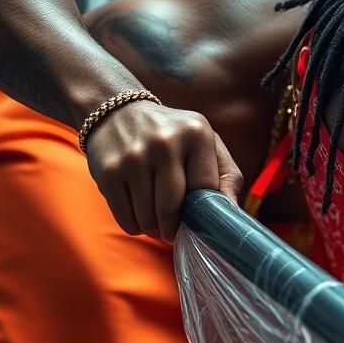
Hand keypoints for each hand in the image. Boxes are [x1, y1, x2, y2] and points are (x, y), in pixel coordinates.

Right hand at [84, 99, 243, 241]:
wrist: (117, 112)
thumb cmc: (172, 138)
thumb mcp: (205, 145)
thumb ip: (227, 176)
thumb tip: (234, 212)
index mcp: (195, 132)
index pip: (205, 190)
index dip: (202, 212)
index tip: (196, 219)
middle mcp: (164, 141)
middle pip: (173, 209)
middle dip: (173, 228)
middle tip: (173, 229)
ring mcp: (133, 156)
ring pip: (148, 219)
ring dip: (154, 229)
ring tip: (156, 220)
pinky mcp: (109, 171)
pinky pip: (126, 219)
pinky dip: (134, 226)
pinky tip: (137, 213)